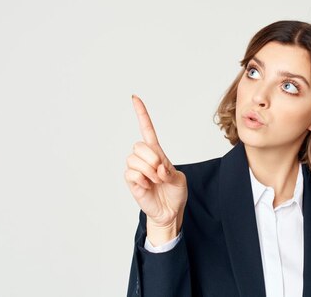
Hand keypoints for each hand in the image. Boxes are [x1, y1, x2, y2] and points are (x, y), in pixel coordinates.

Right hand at [125, 95, 187, 244]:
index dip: (141, 114)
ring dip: (149, 171)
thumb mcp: (179, 179)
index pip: (147, 129)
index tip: (134, 98)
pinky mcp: (131, 182)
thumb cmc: (175, 193)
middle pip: (139, 145)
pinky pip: (131, 173)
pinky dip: (142, 179)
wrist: (170, 212)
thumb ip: (169, 172)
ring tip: (155, 181)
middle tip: (161, 172)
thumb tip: (157, 169)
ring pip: (134, 159)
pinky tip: (147, 186)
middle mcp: (144, 158)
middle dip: (153, 158)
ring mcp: (136, 169)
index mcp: (157, 152)